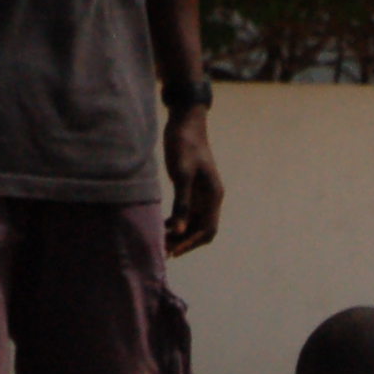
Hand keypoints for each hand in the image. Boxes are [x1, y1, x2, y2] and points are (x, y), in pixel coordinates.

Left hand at [164, 106, 223, 255]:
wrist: (186, 121)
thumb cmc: (184, 144)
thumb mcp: (182, 174)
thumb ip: (181, 203)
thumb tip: (179, 231)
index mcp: (213, 196)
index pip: (207, 230)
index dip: (191, 243)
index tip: (174, 251)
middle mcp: (210, 199)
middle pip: (201, 230)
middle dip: (184, 242)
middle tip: (163, 249)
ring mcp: (202, 195)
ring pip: (193, 223)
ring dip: (179, 234)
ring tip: (160, 241)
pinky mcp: (192, 190)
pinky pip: (186, 213)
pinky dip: (176, 223)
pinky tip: (162, 226)